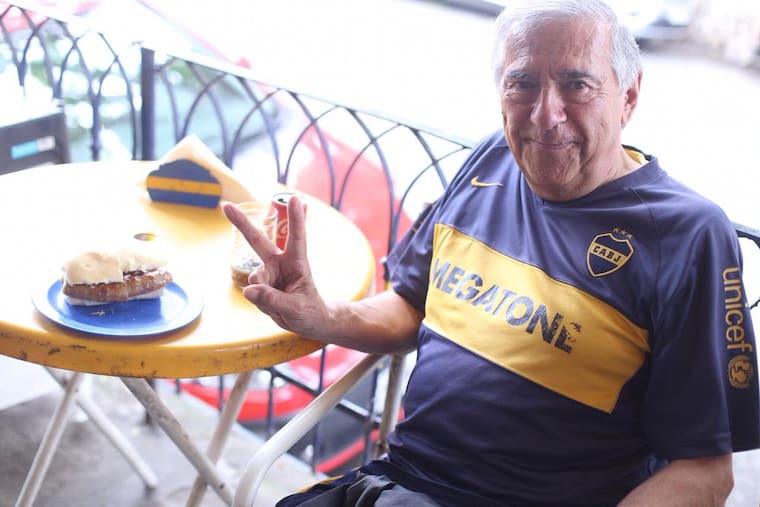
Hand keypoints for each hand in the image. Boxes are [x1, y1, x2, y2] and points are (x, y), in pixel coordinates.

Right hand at [222, 196, 329, 338]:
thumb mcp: (296, 308)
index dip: (295, 218)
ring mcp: (269, 273)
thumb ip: (273, 299)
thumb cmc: (310, 311)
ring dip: (261, 294)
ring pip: (254, 279)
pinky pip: (252, 292)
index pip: (297, 238)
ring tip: (278, 305)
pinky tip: (272, 307)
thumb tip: (248, 290)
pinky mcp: (261, 285)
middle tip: (225, 206)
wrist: (308, 321)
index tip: (294, 198)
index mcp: (297, 262)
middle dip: (241, 223)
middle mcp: (280, 263)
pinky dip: (259, 302)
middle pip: (258, 240)